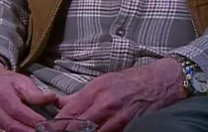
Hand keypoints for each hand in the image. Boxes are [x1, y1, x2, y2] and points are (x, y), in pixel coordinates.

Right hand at [0, 60, 59, 131]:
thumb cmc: (4, 81)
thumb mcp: (20, 80)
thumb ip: (35, 92)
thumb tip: (52, 98)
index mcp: (2, 95)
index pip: (18, 111)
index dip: (33, 119)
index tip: (47, 123)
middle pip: (12, 126)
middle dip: (29, 131)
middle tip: (43, 131)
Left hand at [54, 58, 186, 131]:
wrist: (160, 83)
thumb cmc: (130, 81)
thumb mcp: (102, 81)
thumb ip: (80, 95)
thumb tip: (60, 103)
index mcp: (96, 91)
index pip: (70, 112)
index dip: (56, 124)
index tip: (47, 129)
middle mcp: (105, 105)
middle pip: (78, 126)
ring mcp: (118, 119)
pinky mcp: (129, 128)